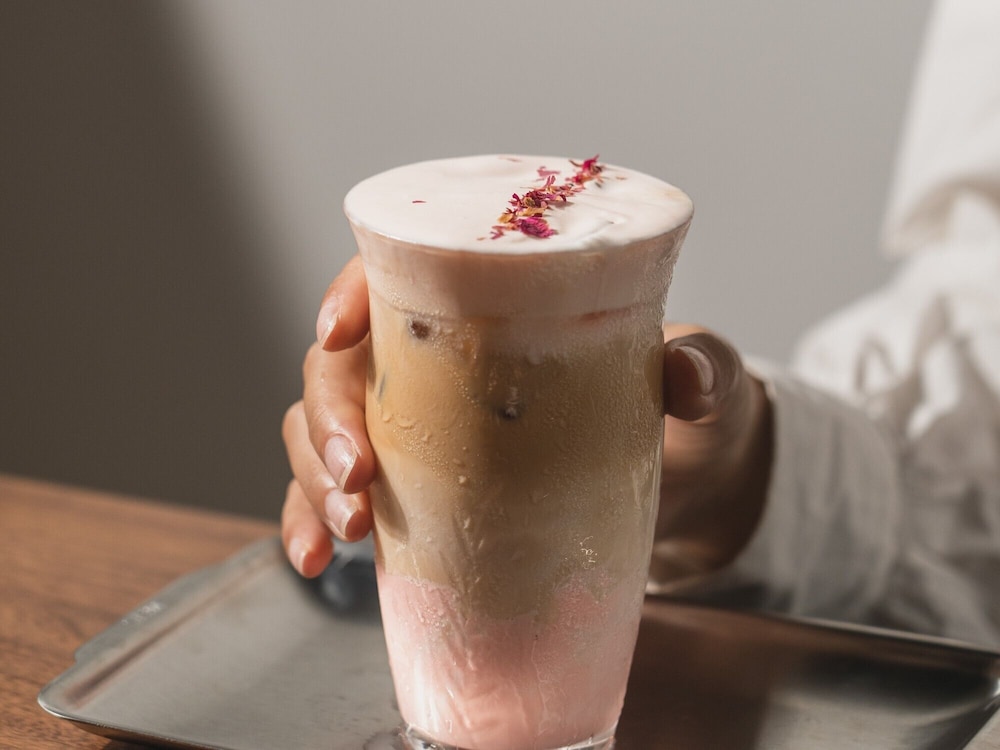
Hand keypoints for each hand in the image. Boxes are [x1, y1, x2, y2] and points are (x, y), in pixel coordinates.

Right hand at [281, 258, 773, 580]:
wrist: (678, 487)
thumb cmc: (679, 411)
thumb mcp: (702, 380)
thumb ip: (702, 368)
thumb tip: (691, 378)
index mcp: (487, 305)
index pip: (393, 275)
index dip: (348, 294)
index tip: (338, 333)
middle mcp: (433, 360)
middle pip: (340, 364)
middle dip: (329, 415)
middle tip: (360, 473)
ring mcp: (414, 427)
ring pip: (320, 429)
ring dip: (313, 476)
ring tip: (349, 528)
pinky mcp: (412, 487)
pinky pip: (335, 495)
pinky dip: (311, 522)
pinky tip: (317, 559)